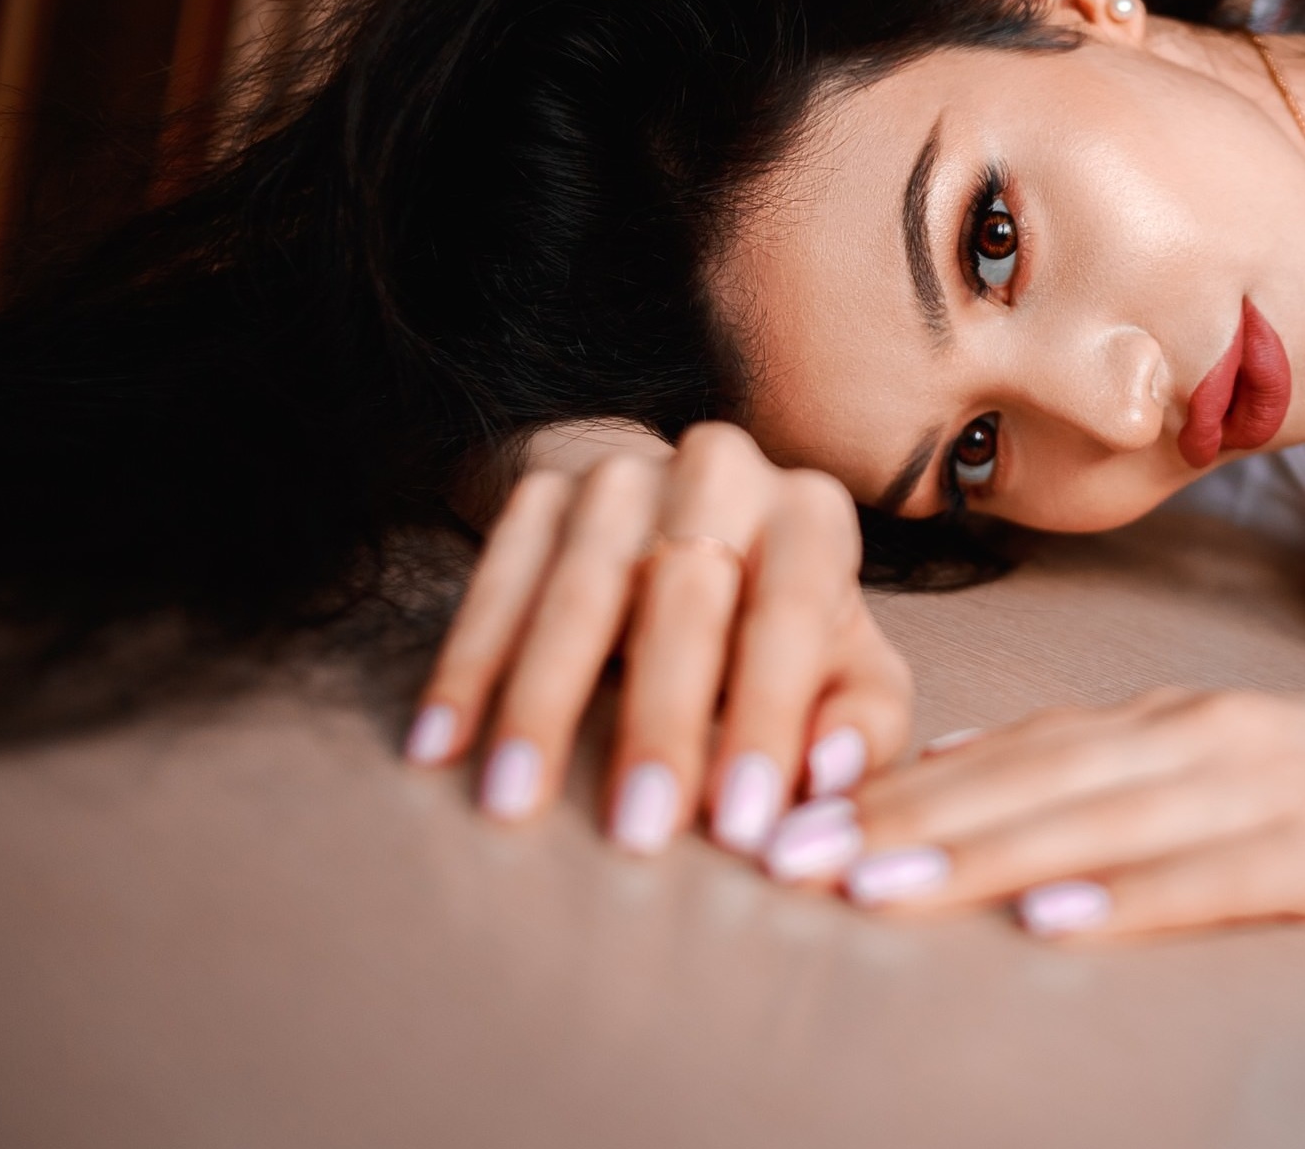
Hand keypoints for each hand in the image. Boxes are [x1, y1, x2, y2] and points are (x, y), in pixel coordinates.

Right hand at [403, 422, 912, 860]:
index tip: (743, 825)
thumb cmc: (780, 625)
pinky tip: (440, 746)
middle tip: (636, 832)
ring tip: (514, 803)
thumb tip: (833, 775)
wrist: (688, 517)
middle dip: (660, 724)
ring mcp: (622, 474)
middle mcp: (723, 471)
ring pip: (578, 593)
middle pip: (684, 600)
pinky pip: (494, 581)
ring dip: (542, 705)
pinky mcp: (540, 491)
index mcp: (812, 515)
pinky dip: (467, 668)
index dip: (769, 720)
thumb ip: (864, 720)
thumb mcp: (847, 664)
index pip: (791, 616)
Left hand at [784, 690, 1304, 937]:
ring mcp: (1262, 790)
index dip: (895, 785)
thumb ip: (1106, 763)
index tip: (792, 820)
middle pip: (1027, 780)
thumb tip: (966, 777)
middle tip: (787, 862)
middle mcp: (1199, 736)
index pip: (1009, 748)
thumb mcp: (1226, 754)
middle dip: (900, 823)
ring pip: (1095, 823)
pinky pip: (1210, 883)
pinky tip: (1056, 928)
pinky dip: (1128, 903)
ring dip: (978, 857)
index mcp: (1171, 715)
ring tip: (876, 892)